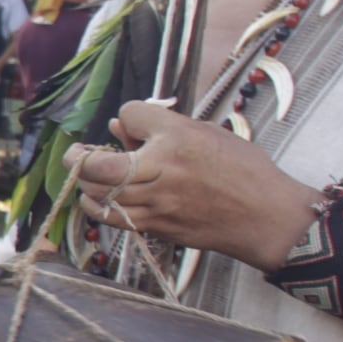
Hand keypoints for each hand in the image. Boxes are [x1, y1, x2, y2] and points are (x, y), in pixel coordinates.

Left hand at [64, 100, 320, 270]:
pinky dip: (102, 209)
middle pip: (98, 165)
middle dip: (78, 158)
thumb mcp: (208, 135)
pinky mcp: (158, 227)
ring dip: (87, 186)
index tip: (130, 123)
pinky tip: (104, 200)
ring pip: (100, 197)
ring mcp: (157, 203)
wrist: (266, 216)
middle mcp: (162, 170)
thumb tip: (119, 125)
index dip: (128, 116)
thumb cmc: (244, 171)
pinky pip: (116, 219)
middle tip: (76, 155)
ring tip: (89, 179)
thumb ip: (162, 128)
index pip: (131, 114)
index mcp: (178, 139)